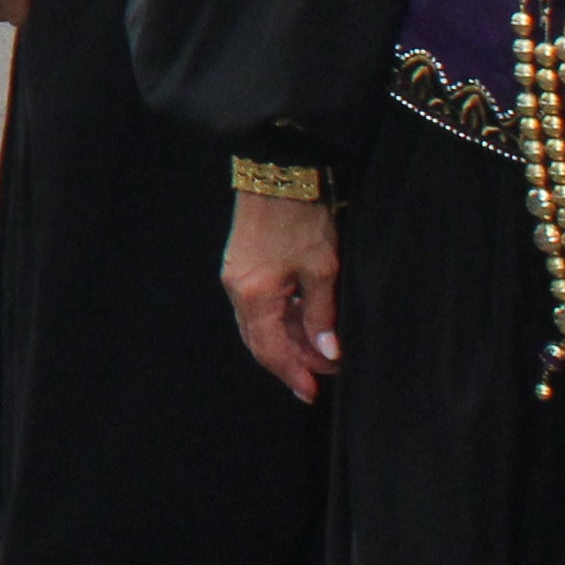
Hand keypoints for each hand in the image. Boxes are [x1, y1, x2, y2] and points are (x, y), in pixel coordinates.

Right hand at [224, 190, 342, 404]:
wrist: (277, 172)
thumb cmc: (301, 218)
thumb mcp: (322, 269)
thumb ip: (322, 314)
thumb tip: (328, 352)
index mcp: (254, 295)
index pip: (271, 350)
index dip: (292, 374)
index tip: (312, 393)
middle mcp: (237, 290)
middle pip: (260, 342)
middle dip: (290, 363)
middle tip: (320, 377)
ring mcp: (236, 276)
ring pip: (258, 325)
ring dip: (286, 343)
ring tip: (317, 354)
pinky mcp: (241, 265)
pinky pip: (257, 307)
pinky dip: (279, 322)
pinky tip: (301, 323)